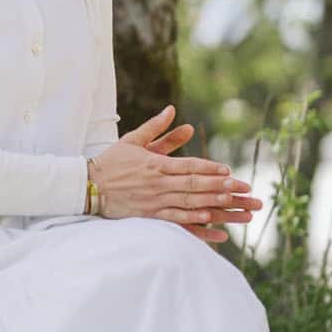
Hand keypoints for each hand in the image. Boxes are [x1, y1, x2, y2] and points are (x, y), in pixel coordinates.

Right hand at [89, 105, 262, 244]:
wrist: (89, 186)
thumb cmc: (112, 161)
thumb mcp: (133, 140)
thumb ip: (156, 128)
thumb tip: (172, 110)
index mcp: (156, 164)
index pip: (188, 166)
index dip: (209, 168)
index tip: (228, 170)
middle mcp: (158, 183)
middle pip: (194, 185)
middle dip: (220, 187)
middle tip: (241, 188)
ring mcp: (155, 201)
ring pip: (189, 203)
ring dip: (213, 204)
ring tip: (233, 204)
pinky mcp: (150, 215)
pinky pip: (176, 220)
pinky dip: (193, 221)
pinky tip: (209, 220)